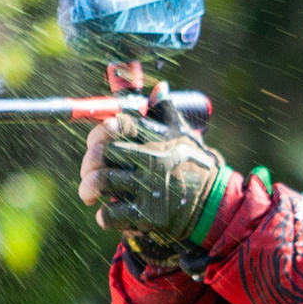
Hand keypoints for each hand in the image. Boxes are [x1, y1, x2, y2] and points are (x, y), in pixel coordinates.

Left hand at [79, 112, 229, 241]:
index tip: (96, 143)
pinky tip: (106, 214)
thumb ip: (167, 112)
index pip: (116, 125)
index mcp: (154, 138)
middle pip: (102, 153)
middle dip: (88, 163)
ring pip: (101, 181)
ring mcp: (149, 187)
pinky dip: (104, 215)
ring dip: (87, 189)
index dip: (99, 132)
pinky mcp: (149, 215)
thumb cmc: (195, 166)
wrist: (215, 204)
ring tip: (88, 195)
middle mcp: (150, 159)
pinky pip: (112, 213)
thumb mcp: (184, 134)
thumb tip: (160, 88)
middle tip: (89, 172)